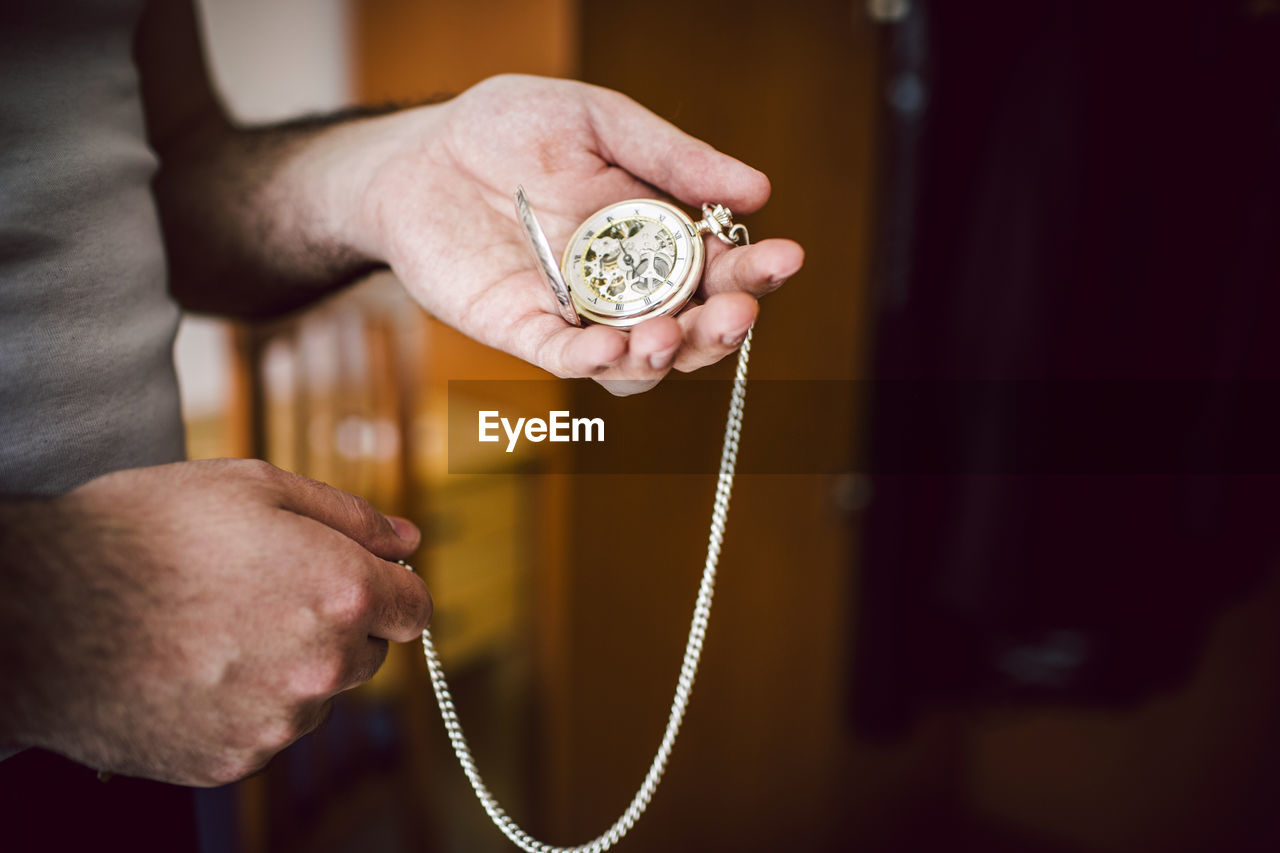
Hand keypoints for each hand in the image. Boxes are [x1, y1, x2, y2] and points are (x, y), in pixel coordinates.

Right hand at [0, 459, 430, 785]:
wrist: (38, 612)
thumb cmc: (144, 533)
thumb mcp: (255, 487)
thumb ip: (350, 516)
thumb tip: (408, 539)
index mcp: (341, 592)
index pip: (414, 607)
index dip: (388, 586)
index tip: (355, 577)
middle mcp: (321, 667)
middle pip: (369, 654)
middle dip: (339, 624)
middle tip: (267, 591)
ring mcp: (276, 722)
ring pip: (317, 696)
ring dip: (292, 667)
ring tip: (218, 627)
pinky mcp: (231, 760)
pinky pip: (266, 731)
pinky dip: (246, 705)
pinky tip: (195, 667)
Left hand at [352, 74, 804, 394]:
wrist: (419, 153)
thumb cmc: (509, 128)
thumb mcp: (598, 122)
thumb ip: (671, 157)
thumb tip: (757, 189)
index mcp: (658, 237)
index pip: (721, 268)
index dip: (756, 270)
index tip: (785, 257)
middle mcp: (627, 286)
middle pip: (691, 328)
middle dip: (720, 328)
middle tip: (734, 314)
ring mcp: (579, 315)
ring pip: (638, 362)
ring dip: (661, 358)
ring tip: (665, 337)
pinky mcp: (525, 331)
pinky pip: (565, 359)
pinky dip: (589, 362)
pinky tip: (606, 350)